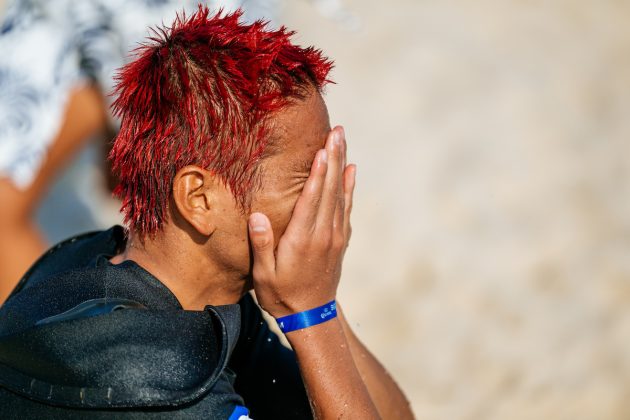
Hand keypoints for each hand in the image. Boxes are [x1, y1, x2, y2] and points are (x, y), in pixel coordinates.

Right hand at [247, 126, 355, 317]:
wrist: (312, 317)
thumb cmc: (282, 295)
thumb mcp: (264, 275)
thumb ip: (261, 245)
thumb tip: (257, 216)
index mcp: (303, 239)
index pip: (312, 200)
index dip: (317, 173)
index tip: (322, 149)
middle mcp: (324, 233)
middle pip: (330, 189)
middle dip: (333, 158)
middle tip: (337, 130)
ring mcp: (335, 235)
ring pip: (341, 194)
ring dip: (342, 165)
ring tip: (342, 140)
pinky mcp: (340, 239)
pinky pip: (347, 207)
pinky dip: (349, 187)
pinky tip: (351, 170)